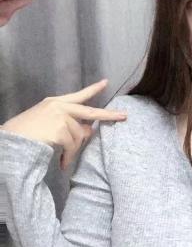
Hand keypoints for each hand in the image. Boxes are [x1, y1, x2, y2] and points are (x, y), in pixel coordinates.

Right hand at [0, 79, 127, 170]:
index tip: (106, 82)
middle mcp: (60, 106)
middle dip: (109, 115)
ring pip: (80, 136)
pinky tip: (61, 163)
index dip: (93, 89)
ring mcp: (60, 117)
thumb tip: (88, 130)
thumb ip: (67, 123)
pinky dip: (69, 157)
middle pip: (90, 112)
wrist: (12, 141)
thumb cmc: (26, 133)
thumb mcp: (47, 122)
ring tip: (64, 159)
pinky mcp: (60, 129)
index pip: (79, 95)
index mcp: (55, 102)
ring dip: (73, 150)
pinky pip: (73, 146)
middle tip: (124, 116)